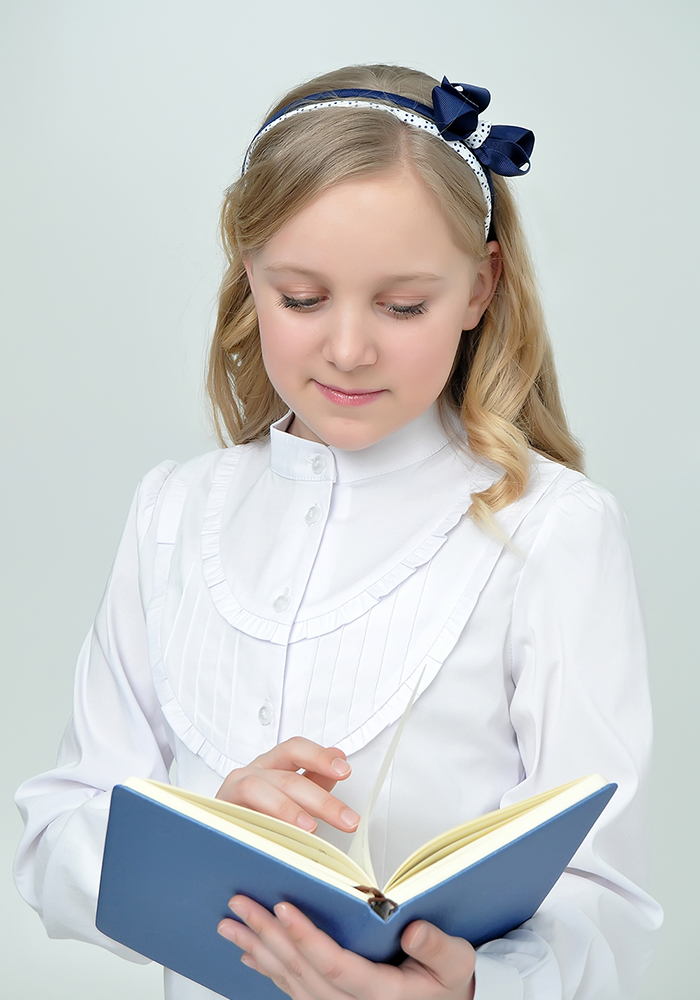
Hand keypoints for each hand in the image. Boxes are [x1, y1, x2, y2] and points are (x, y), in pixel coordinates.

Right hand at [215, 737, 359, 833]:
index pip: (296, 750)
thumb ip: (315, 778)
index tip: (344, 771)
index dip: (320, 757)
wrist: (220, 841)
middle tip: (346, 820)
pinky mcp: (219, 813)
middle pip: (287, 779)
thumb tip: (339, 757)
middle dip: (321, 800)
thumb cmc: (257, 814)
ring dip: (287, 810)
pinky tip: (275, 839)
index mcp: (272, 765)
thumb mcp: (293, 796)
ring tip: (310, 829)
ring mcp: (232, 791)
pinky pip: (237, 815)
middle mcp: (252, 773)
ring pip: (259, 791)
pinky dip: (256, 825)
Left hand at [218, 896, 475, 999]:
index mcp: (382, 994)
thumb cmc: (446, 983)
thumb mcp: (455, 963)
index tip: (284, 907)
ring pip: (289, 981)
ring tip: (230, 924)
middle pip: (301, 971)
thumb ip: (437, 948)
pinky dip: (267, 969)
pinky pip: (292, 989)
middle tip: (241, 903)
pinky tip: (248, 952)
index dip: (306, 937)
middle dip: (268, 934)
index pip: (335, 966)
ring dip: (257, 949)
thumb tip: (412, 931)